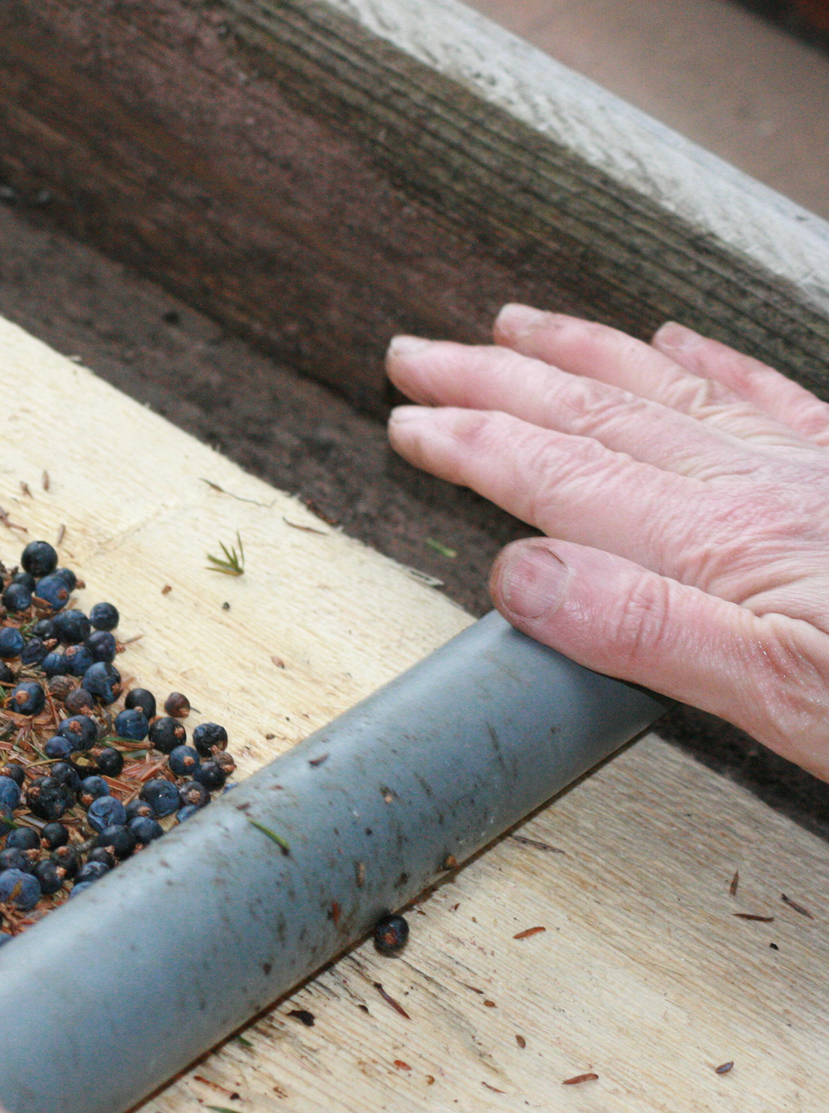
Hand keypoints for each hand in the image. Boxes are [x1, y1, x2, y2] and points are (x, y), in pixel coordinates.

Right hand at [386, 304, 828, 781]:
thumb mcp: (785, 702)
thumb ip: (647, 631)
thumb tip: (518, 575)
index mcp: (724, 546)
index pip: (562, 479)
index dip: (474, 446)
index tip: (407, 419)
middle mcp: (759, 489)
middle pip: (596, 418)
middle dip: (494, 384)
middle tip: (417, 352)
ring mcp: (809, 472)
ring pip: (666, 394)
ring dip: (578, 357)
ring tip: (514, 326)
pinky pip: (766, 396)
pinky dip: (704, 365)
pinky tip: (671, 344)